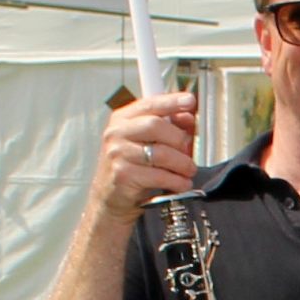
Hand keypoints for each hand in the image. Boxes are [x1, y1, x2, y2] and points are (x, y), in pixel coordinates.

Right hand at [86, 91, 200, 225]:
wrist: (110, 197)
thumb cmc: (133, 166)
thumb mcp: (147, 142)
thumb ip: (168, 127)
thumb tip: (189, 117)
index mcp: (123, 119)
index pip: (150, 104)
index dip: (171, 102)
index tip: (190, 101)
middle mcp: (116, 133)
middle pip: (156, 125)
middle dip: (180, 139)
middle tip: (189, 152)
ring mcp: (117, 154)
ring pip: (161, 153)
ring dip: (183, 164)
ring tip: (188, 171)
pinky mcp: (123, 175)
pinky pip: (160, 176)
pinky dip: (177, 181)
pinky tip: (181, 184)